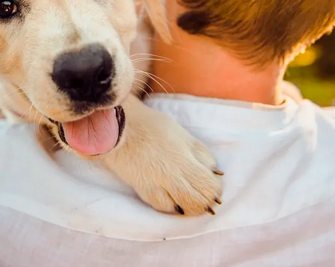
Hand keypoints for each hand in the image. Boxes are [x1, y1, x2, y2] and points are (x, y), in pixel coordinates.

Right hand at [100, 95, 222, 215]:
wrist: (117, 128)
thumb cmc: (151, 126)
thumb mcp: (183, 135)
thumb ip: (201, 154)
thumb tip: (216, 173)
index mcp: (185, 158)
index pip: (210, 185)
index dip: (215, 189)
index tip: (213, 185)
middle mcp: (173, 175)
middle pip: (198, 200)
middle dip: (205, 201)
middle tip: (205, 197)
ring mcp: (156, 184)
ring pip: (182, 208)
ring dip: (190, 207)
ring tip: (190, 200)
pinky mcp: (142, 190)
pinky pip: (162, 207)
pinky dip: (171, 206)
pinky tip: (173, 201)